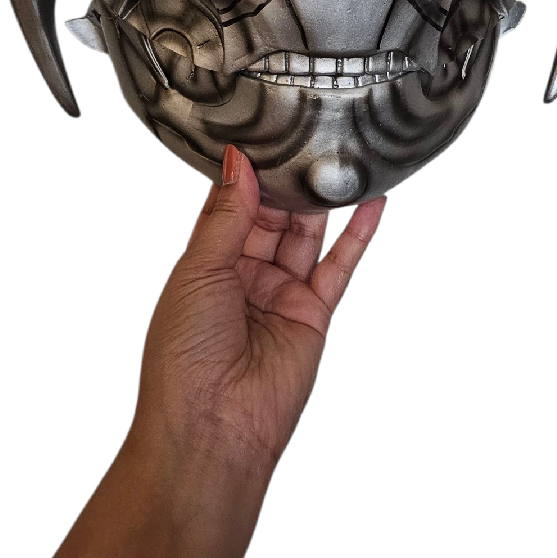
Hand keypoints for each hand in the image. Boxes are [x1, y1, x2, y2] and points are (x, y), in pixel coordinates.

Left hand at [131, 145, 385, 483]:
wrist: (212, 427)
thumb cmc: (184, 359)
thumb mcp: (198, 271)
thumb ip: (227, 216)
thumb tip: (238, 162)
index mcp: (205, 264)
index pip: (231, 205)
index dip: (246, 172)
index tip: (263, 129)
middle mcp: (243, 276)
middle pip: (272, 214)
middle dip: (287, 179)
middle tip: (307, 134)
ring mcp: (280, 294)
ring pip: (306, 234)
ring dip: (321, 199)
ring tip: (340, 154)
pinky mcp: (313, 314)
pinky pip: (338, 266)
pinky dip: (357, 235)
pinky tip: (372, 203)